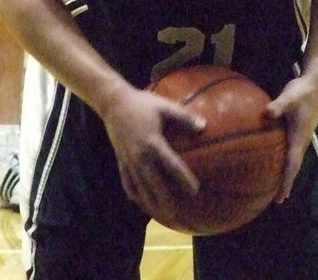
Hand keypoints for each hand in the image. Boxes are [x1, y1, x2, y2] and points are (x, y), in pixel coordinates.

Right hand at [104, 86, 204, 222]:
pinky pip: (126, 181)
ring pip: (140, 186)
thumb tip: (204, 126)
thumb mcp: (164, 106)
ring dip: (149, 202)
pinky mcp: (120, 160)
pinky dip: (132, 192)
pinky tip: (138, 201)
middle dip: (165, 200)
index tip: (195, 191)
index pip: (171, 166)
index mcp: (153, 143)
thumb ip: (184, 117)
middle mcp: (140, 156)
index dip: (183, 179)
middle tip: (177, 215)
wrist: (113, 103)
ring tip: (160, 215)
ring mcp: (128, 160)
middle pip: (154, 183)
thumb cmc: (142, 103)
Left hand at [264, 73, 317, 202]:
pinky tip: (276, 161)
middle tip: (278, 200)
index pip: (292, 165)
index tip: (281, 198)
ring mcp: (302, 136)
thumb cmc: (302, 90)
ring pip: (294, 160)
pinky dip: (286, 162)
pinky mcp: (300, 130)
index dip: (286, 182)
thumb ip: (278, 106)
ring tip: (278, 187)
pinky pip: (292, 151)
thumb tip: (265, 113)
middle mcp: (302, 140)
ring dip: (287, 174)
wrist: (316, 83)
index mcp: (299, 138)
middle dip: (286, 183)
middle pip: (294, 167)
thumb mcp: (289, 97)